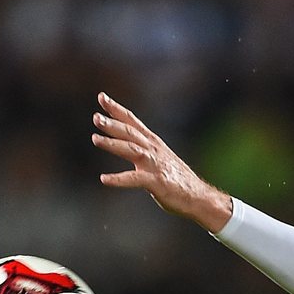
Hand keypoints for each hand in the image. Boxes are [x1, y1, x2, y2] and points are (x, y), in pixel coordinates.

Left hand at [92, 92, 232, 232]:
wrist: (199, 197)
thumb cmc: (178, 180)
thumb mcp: (161, 159)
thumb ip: (145, 151)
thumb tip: (130, 147)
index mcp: (154, 144)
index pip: (133, 122)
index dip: (117, 109)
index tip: (102, 97)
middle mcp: (154, 150)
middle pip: (130, 133)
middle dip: (112, 124)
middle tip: (96, 117)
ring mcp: (155, 165)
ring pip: (131, 149)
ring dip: (113, 143)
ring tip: (95, 139)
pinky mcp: (156, 182)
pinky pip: (134, 179)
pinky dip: (118, 179)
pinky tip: (104, 179)